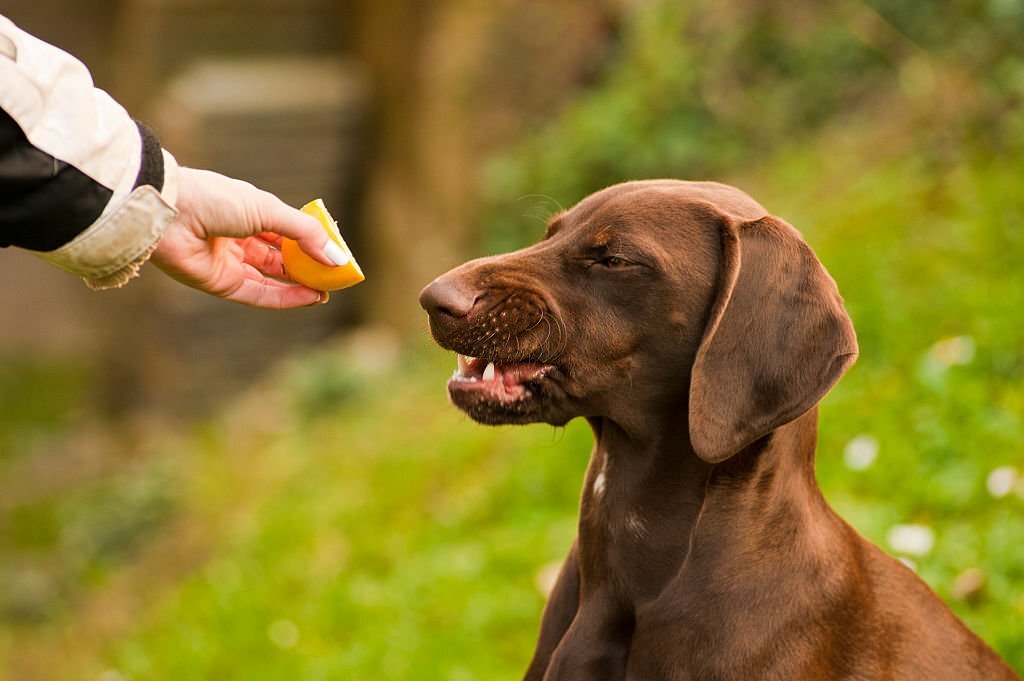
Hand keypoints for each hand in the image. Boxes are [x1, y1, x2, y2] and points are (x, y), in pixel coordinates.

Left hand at [150, 168, 348, 308]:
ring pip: (274, 280)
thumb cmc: (216, 199)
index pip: (289, 235)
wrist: (170, 210)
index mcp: (251, 215)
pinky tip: (309, 297)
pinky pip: (259, 295)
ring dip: (302, 287)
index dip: (313, 245)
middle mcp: (241, 240)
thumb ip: (305, 233)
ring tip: (327, 291)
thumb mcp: (269, 210)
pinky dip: (285, 298)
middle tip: (336, 278)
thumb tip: (337, 256)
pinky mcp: (222, 284)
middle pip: (283, 260)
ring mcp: (231, 263)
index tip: (336, 255)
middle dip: (310, 270)